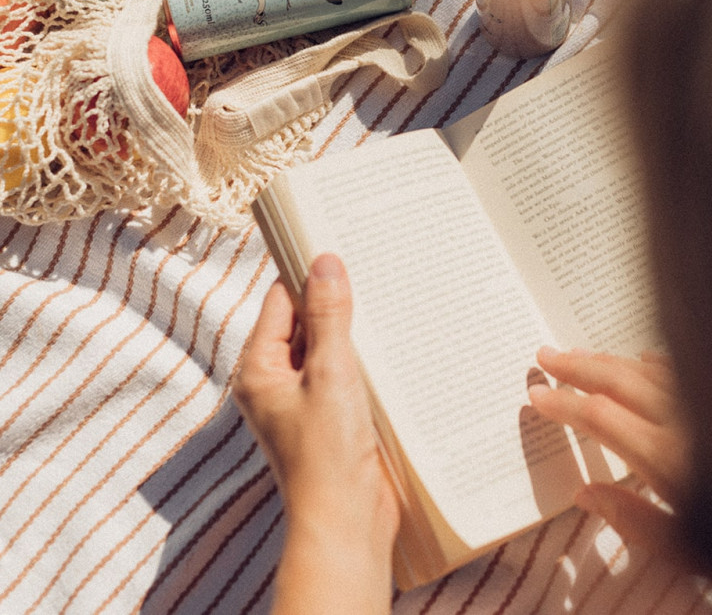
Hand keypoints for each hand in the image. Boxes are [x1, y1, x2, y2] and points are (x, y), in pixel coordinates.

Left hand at [234, 254, 398, 614]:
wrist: (346, 523)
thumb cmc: (326, 455)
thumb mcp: (330, 373)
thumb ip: (329, 316)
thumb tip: (325, 263)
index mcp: (260, 369)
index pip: (281, 303)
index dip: (308, 274)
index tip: (337, 246)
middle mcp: (277, 383)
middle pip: (306, 323)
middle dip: (335, 300)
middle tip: (369, 266)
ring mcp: (305, 402)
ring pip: (329, 348)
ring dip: (354, 331)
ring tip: (386, 299)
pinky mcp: (332, 419)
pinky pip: (346, 374)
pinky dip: (365, 359)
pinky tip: (393, 345)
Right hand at [529, 347, 691, 561]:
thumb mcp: (688, 551)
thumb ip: (635, 520)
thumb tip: (587, 493)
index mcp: (666, 457)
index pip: (601, 418)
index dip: (564, 405)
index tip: (536, 396)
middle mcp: (684, 420)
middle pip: (619, 381)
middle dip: (577, 366)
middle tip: (545, 355)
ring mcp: (708, 403)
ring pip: (648, 368)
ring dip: (609, 359)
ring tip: (579, 354)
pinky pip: (686, 368)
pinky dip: (657, 361)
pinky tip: (643, 357)